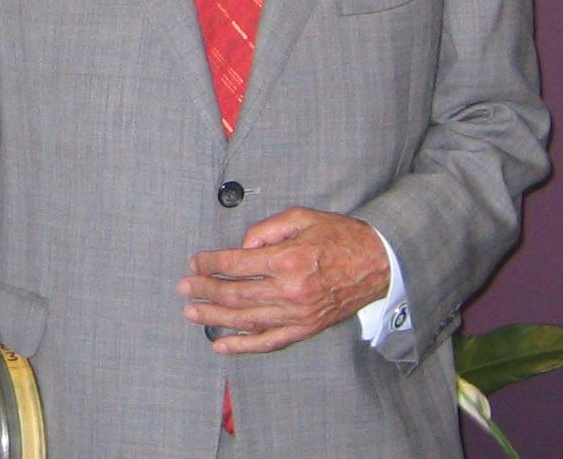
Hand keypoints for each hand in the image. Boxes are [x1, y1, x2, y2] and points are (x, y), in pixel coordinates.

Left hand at [176, 206, 389, 354]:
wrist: (378, 263)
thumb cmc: (340, 236)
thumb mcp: (303, 217)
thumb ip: (267, 229)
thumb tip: (242, 245)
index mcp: (288, 258)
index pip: (237, 263)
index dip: (211, 263)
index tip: (195, 263)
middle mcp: (289, 290)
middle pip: (235, 293)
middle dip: (205, 290)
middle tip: (184, 288)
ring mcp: (297, 314)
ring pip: (245, 320)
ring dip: (214, 318)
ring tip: (191, 313)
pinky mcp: (304, 329)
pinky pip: (267, 342)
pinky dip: (241, 345)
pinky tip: (220, 344)